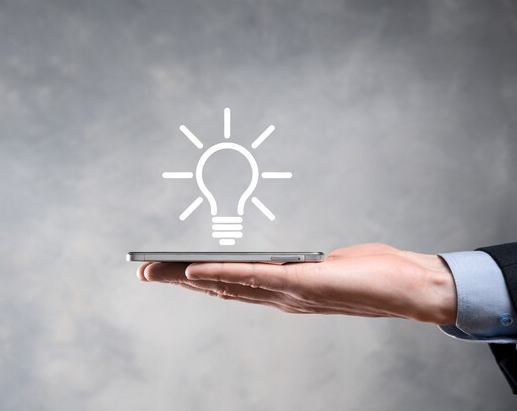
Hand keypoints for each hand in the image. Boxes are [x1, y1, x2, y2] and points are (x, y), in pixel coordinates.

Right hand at [137, 243, 456, 324]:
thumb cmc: (372, 274)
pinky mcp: (302, 283)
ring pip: (227, 284)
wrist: (413, 288)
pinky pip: (253, 277)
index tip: (168, 271)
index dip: (195, 280)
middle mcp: (279, 296)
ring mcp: (289, 292)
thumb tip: (275, 260)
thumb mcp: (323, 267)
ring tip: (155, 271)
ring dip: (187, 278)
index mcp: (283, 290)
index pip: (231, 286)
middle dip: (176, 281)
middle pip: (218, 288)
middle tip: (142, 274)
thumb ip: (295, 266)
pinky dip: (221, 273)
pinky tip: (195, 267)